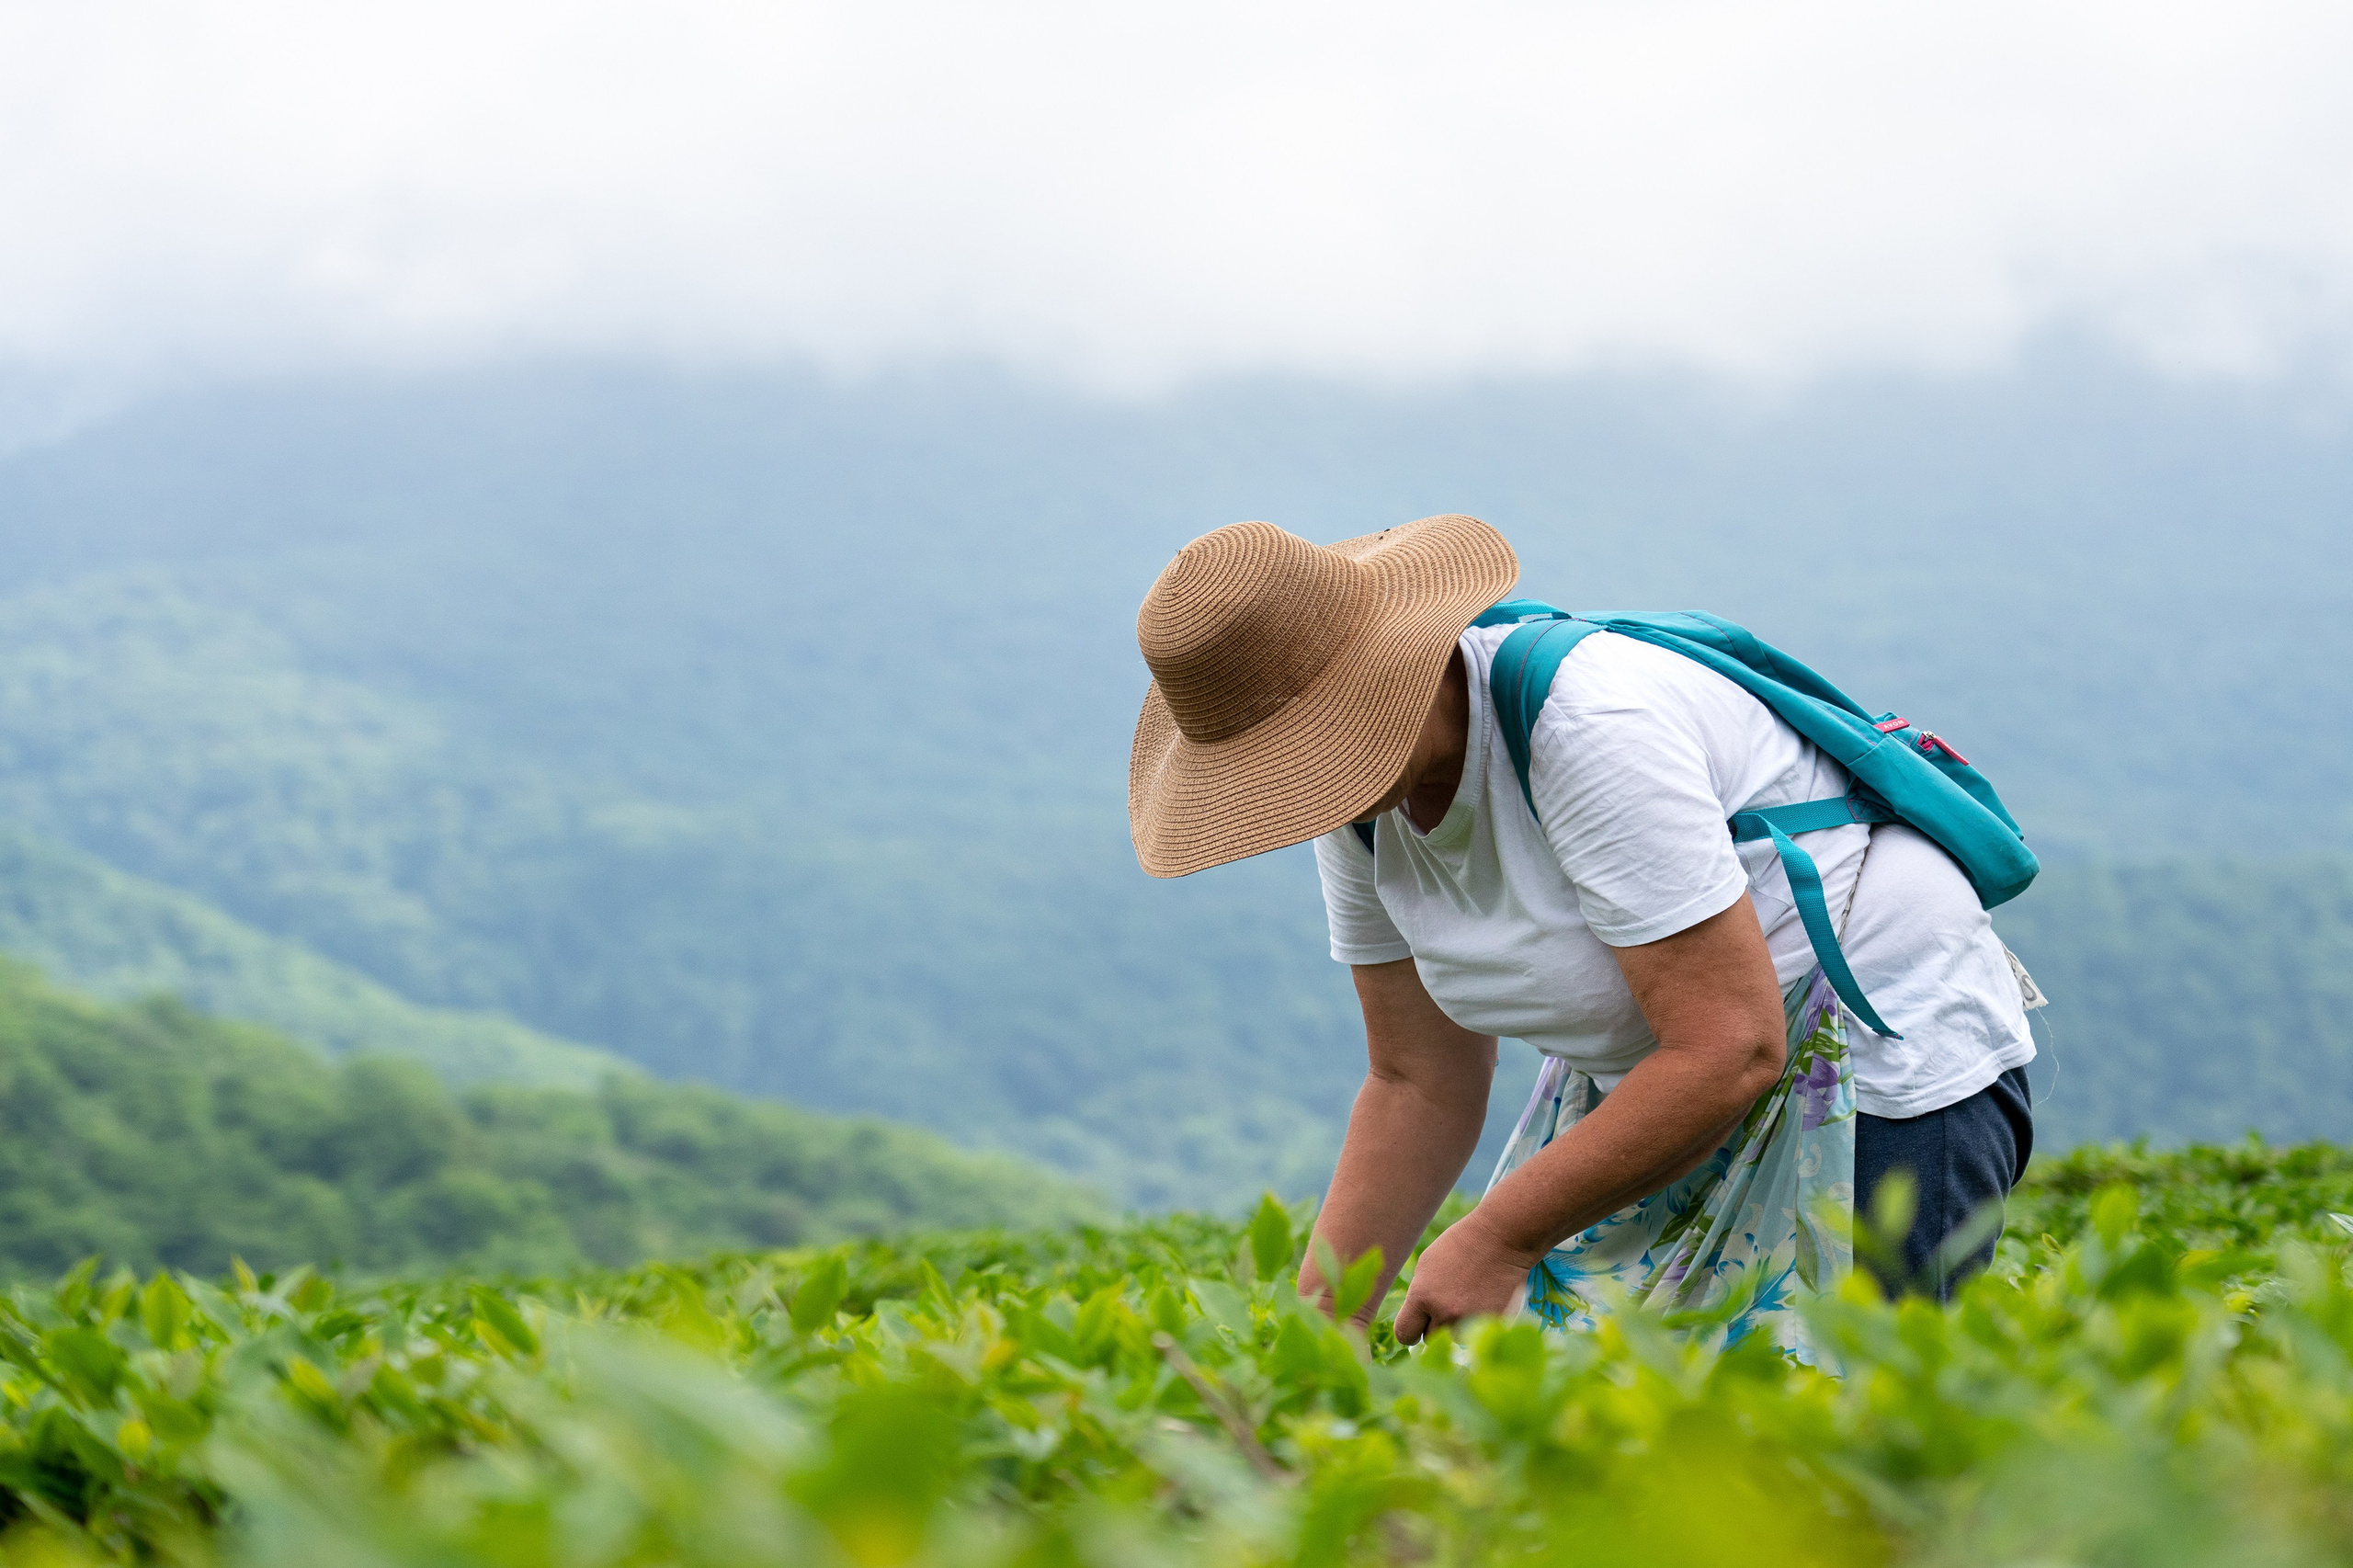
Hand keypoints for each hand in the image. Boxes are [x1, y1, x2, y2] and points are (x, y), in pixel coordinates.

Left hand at [1393, 1209, 1543, 1343]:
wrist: (1500, 1237)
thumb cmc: (1461, 1245)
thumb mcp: (1427, 1265)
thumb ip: (1419, 1295)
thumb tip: (1416, 1320)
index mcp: (1422, 1296)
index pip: (1405, 1333)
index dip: (1409, 1333)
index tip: (1415, 1330)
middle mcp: (1444, 1312)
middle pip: (1431, 1338)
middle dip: (1436, 1326)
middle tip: (1447, 1306)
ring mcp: (1470, 1319)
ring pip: (1455, 1337)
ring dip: (1458, 1325)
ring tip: (1469, 1298)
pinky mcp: (1493, 1322)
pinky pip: (1479, 1332)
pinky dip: (1479, 1320)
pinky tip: (1485, 1298)